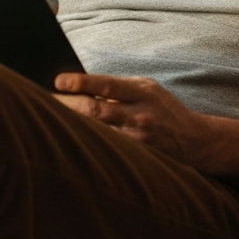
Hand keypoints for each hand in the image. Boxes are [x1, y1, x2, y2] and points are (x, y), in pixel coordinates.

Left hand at [54, 72, 217, 171]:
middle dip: (67, 106)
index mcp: (143, 91)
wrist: (196, 141)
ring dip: (72, 127)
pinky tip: (70, 142)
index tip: (59, 82)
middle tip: (42, 102)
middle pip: (96, 111)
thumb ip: (119, 88)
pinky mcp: (137, 157)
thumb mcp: (148, 90)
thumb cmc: (165, 109)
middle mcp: (140, 114)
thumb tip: (82, 87)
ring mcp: (138, 139)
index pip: (107, 84)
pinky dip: (87, 143)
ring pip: (97, 133)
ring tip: (49, 122)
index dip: (81, 83)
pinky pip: (106, 149)